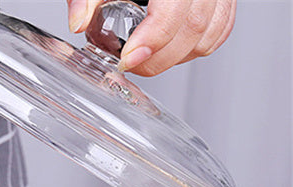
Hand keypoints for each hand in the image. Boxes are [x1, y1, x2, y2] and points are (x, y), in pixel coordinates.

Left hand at [67, 0, 235, 75]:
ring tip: (145, 56)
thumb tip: (78, 23)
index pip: (173, 11)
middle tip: (130, 63)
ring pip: (209, 34)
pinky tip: (169, 48)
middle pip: (193, 28)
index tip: (127, 59)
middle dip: (158, 58)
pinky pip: (220, 29)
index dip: (151, 42)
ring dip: (175, 57)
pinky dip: (194, 47)